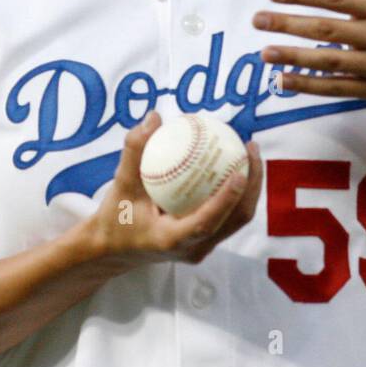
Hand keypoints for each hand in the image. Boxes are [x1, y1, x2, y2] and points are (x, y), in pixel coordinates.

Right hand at [77, 111, 262, 267]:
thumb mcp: (121, 184)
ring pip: (237, 218)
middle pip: (235, 219)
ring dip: (250, 187)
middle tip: (250, 149)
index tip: (240, 172)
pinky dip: (237, 192)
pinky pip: (230, 215)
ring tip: (249, 153)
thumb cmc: (116, 217)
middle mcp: (193, 248)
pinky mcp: (206, 241)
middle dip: (252, 186)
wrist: (113, 249)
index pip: (206, 222)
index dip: (226, 200)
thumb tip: (154, 117)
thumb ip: (135, 152)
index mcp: (171, 239)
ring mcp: (203, 247)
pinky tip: (234, 163)